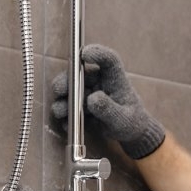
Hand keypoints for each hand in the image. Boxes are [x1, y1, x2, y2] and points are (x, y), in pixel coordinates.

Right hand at [52, 44, 165, 159]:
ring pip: (70, 91)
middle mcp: (99, 83)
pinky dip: (65, 116)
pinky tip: (68, 125)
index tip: (84, 54)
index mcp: (115, 79)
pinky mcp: (80, 107)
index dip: (97, 53)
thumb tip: (92, 99)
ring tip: (61, 111)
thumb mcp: (123, 120)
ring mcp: (88, 94)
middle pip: (80, 74)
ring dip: (63, 100)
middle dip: (67, 80)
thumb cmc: (131, 122)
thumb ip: (109, 109)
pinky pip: (68, 109)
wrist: (129, 136)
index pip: (108, 60)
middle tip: (59, 89)